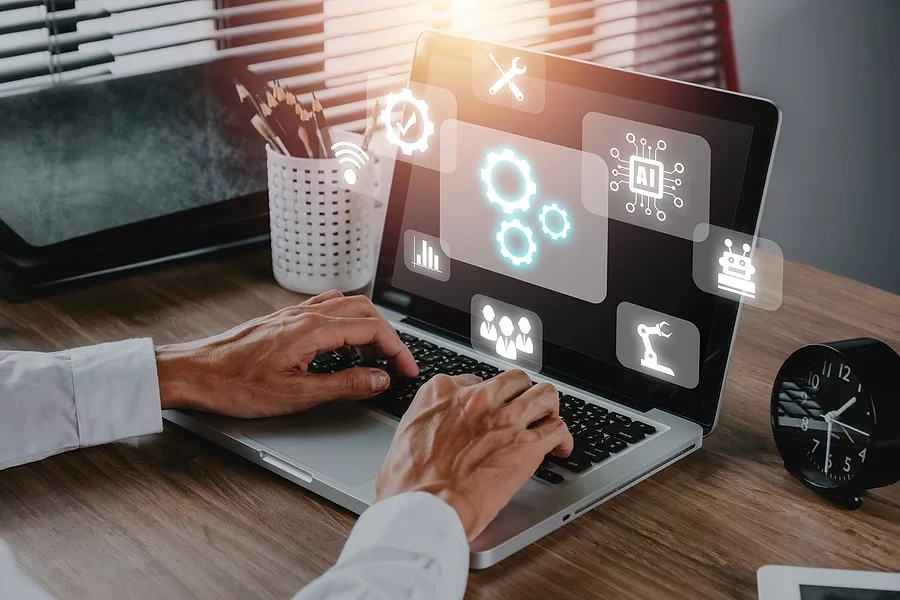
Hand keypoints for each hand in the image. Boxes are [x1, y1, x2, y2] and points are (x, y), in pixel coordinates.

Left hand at [155, 290, 417, 417]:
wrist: (194, 372)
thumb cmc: (235, 384)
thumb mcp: (295, 395)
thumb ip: (343, 385)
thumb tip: (378, 379)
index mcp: (313, 330)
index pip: (372, 329)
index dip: (397, 349)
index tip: (407, 369)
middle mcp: (306, 315)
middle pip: (365, 312)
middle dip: (389, 337)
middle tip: (399, 364)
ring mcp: (294, 314)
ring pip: (347, 306)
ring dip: (369, 327)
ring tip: (376, 355)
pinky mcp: (284, 320)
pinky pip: (327, 308)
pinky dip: (347, 322)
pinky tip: (343, 343)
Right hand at [375, 370, 573, 540]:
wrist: (425, 506)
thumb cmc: (407, 484)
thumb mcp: (403, 440)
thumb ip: (423, 428)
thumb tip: (423, 440)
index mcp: (442, 393)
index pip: (475, 380)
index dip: (486, 397)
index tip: (489, 409)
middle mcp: (477, 398)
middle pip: (514, 380)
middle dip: (522, 394)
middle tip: (524, 410)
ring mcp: (505, 418)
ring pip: (544, 395)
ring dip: (549, 408)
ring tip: (549, 420)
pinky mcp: (527, 444)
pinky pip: (558, 430)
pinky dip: (563, 438)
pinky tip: (561, 448)